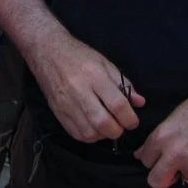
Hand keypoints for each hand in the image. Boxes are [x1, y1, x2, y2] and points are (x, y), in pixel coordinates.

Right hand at [28, 31, 145, 143]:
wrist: (47, 52)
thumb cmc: (79, 55)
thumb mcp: (105, 63)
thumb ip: (123, 84)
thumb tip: (140, 102)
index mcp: (94, 76)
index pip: (117, 104)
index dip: (130, 118)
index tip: (133, 120)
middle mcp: (79, 91)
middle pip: (103, 123)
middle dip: (117, 130)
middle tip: (121, 125)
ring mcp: (66, 104)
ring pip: (89, 133)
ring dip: (103, 134)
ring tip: (107, 125)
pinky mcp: (58, 113)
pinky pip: (76, 134)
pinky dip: (89, 136)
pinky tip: (94, 127)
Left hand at [134, 68, 187, 187]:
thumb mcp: (174, 117)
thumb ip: (158, 139)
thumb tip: (140, 154)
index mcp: (162, 137)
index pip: (145, 161)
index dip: (153, 159)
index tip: (160, 157)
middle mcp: (175, 152)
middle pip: (157, 181)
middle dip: (163, 177)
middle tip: (173, 170)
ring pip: (186, 178)